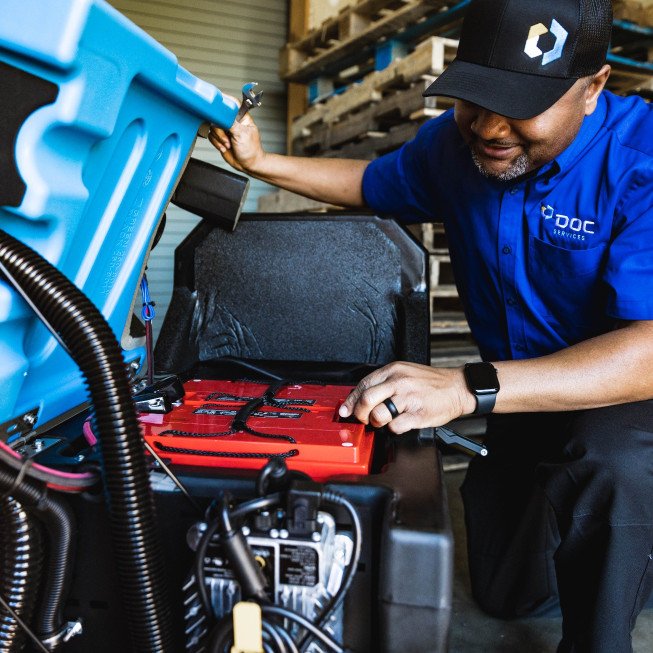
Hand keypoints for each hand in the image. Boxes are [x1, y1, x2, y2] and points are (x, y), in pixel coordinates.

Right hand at [208, 94, 265, 174]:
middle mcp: (232, 122)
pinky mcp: (220, 138)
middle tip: (228, 138)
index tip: (217, 105)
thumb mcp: (242, 134)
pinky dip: (216, 143)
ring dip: (219, 138)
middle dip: (220, 130)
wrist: (248, 165)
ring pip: (213, 127)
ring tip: (228, 145)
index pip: (231, 103)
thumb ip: (230, 123)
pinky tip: (225, 147)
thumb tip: (221, 114)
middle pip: (218, 116)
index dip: (224, 101)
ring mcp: (226, 130)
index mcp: (241, 117)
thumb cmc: (251, 150)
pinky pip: (211, 136)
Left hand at [338, 362, 474, 433]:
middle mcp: (399, 382)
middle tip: (365, 418)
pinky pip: (396, 426)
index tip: (346, 410)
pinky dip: (393, 429)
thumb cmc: (430, 383)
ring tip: (384, 421)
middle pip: (367, 399)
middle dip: (360, 413)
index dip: (351, 400)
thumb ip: (384, 382)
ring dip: (377, 422)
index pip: (363, 385)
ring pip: (379, 414)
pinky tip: (399, 424)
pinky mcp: (418, 414)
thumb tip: (360, 397)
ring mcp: (409, 398)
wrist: (457, 387)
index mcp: (393, 370)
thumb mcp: (404, 373)